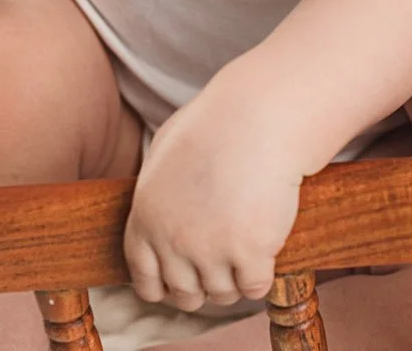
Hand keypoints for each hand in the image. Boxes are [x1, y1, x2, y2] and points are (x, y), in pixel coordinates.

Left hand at [124, 99, 304, 312]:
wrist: (257, 118)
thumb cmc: (217, 123)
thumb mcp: (166, 152)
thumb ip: (157, 188)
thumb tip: (162, 203)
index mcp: (147, 219)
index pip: (144, 277)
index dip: (161, 288)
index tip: (178, 286)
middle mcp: (173, 241)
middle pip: (185, 293)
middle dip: (202, 288)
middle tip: (220, 272)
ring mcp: (211, 251)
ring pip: (222, 294)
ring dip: (234, 283)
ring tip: (246, 259)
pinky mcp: (250, 253)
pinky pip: (254, 287)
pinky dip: (261, 279)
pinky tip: (267, 258)